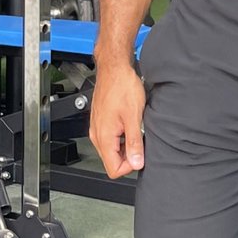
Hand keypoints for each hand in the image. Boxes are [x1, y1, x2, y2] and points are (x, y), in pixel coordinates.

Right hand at [89, 62, 146, 178]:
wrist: (114, 68)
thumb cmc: (122, 86)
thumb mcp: (134, 116)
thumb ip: (135, 142)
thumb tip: (137, 163)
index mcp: (104, 137)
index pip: (113, 170)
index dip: (129, 167)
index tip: (140, 155)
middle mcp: (97, 135)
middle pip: (112, 161)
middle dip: (128, 156)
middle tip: (140, 140)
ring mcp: (98, 128)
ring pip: (112, 149)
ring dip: (125, 145)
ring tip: (135, 129)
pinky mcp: (100, 121)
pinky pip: (110, 138)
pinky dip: (121, 136)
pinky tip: (129, 123)